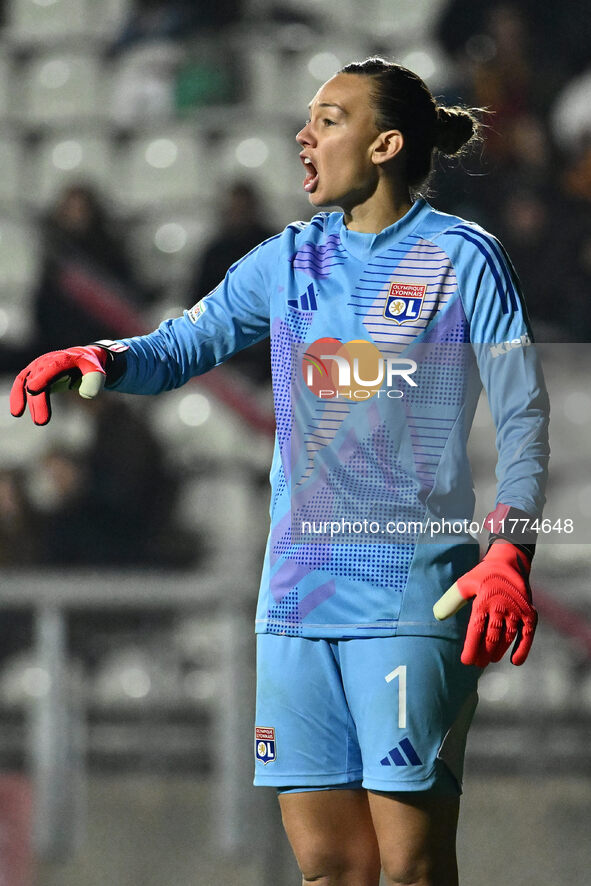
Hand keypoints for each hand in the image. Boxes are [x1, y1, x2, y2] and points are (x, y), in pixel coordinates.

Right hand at [10, 345, 107, 425]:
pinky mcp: (33, 374)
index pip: (51, 368)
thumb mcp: (96, 371)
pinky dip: (17, 396)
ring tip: (30, 419)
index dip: (41, 379)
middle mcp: (47, 361)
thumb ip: (94, 381)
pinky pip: (21, 384)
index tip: (32, 390)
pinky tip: (16, 411)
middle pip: (37, 380)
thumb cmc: (89, 366)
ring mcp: (37, 367)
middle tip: (42, 422)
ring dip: (22, 400)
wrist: (80, 358)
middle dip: (38, 402)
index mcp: (64, 359)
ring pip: (25, 382)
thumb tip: (86, 395)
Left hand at [433, 542, 536, 666]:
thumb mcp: (465, 583)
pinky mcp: (530, 613)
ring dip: (499, 651)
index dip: (471, 648)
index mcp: (484, 601)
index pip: (476, 630)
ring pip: (507, 637)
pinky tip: (516, 661)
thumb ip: (452, 600)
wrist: (509, 562)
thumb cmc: (483, 575)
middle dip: (483, 653)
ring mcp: (516, 611)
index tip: (466, 661)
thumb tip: (438, 615)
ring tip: (491, 660)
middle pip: (491, 637)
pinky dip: (523, 649)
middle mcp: (501, 608)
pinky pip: (527, 635)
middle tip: (478, 663)